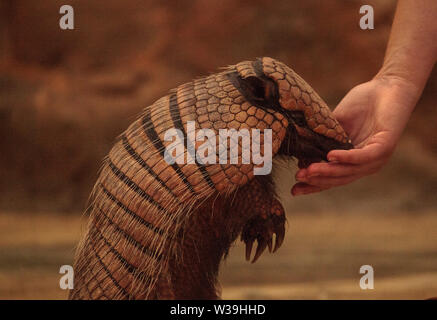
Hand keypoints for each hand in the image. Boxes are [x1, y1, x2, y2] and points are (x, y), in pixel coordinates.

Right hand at [292, 75, 419, 195]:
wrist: (389, 85)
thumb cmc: (363, 102)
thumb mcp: (337, 124)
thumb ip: (323, 139)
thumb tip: (300, 154)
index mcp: (354, 161)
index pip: (332, 179)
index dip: (314, 185)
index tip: (294, 189)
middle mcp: (366, 164)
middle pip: (339, 179)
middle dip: (317, 180)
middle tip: (297, 177)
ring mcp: (377, 158)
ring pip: (349, 170)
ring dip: (327, 171)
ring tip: (308, 170)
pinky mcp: (385, 147)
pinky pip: (362, 156)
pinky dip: (345, 157)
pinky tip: (330, 156)